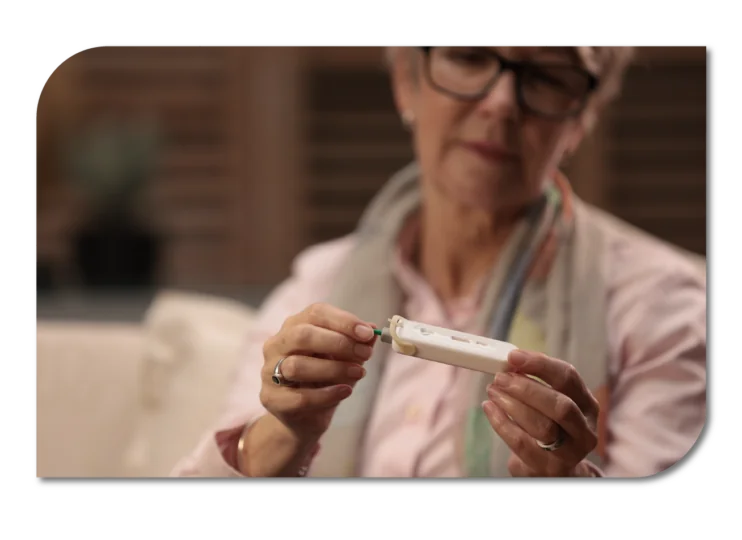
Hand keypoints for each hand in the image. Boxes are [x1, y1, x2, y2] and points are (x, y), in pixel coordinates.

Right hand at [259, 303, 376, 441]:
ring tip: (359, 373)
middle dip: (338, 343)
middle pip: (302, 335)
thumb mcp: (343, 358)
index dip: (343, 321)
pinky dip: (326, 394)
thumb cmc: (323, 380)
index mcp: (295, 326)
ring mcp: (269, 371)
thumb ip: (356, 344)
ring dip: (334, 369)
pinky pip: (299, 396)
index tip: (367, 333)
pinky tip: (345, 391)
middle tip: (365, 353)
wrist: (303, 416)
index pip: (315, 313)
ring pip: (298, 366)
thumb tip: (373, 331)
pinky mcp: (271, 399)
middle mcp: (277, 344)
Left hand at [482, 350, 599, 476]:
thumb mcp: (553, 403)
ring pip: (542, 426)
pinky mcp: (547, 468)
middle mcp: (584, 430)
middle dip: (527, 388)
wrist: (554, 470)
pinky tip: (489, 408)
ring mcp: (568, 453)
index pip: (568, 378)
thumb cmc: (551, 427)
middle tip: (501, 378)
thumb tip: (512, 360)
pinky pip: (521, 443)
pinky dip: (501, 423)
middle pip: (560, 406)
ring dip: (512, 404)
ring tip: (493, 391)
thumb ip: (538, 382)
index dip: (540, 364)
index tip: (513, 357)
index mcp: (587, 405)